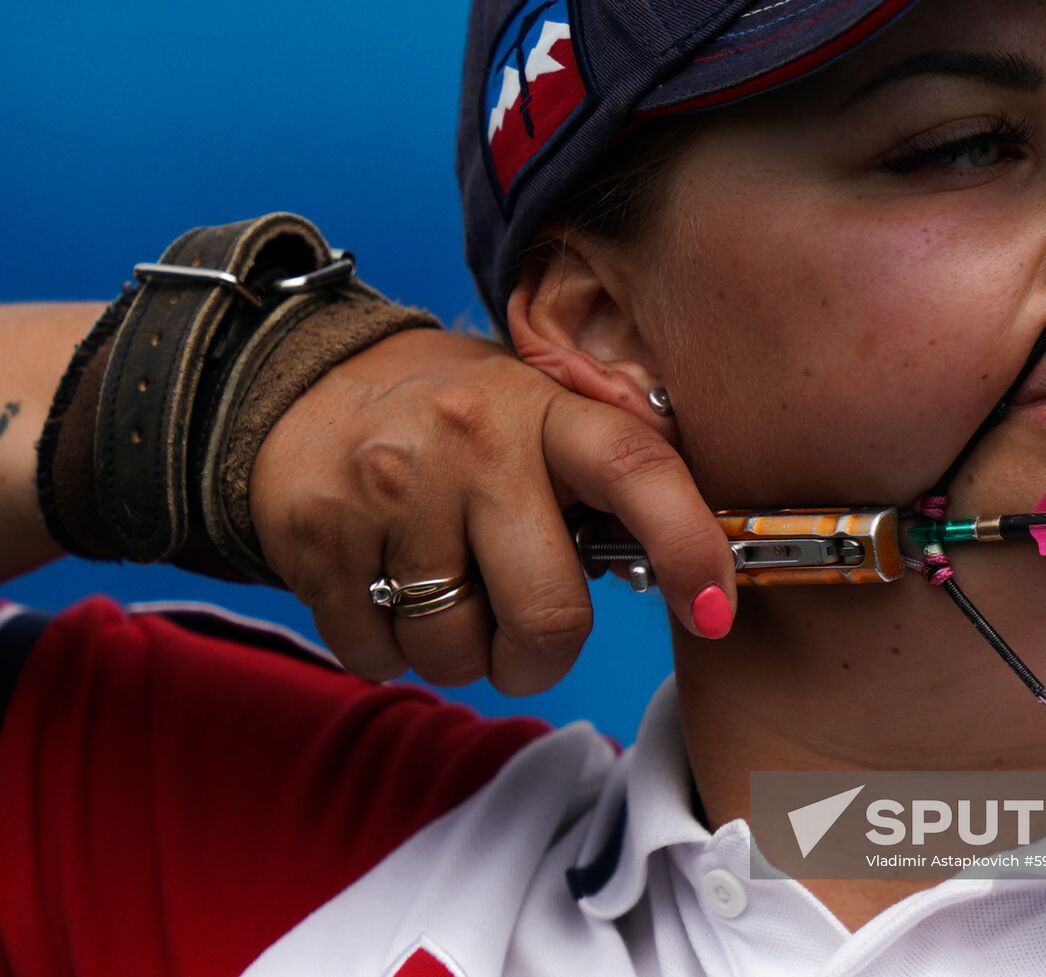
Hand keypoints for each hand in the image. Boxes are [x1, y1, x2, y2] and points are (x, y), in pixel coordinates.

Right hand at [249, 328, 735, 691]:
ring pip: (454, 653)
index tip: (716, 612)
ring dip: (459, 653)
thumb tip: (681, 580)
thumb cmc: (454, 421)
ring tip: (443, 590)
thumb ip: (598, 482)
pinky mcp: (319, 538)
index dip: (690, 548)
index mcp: (543, 409)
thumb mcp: (535, 414)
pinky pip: (377, 657)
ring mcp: (389, 491)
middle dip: (543, 658)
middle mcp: (470, 443)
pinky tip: (386, 589)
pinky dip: (390, 650)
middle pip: (547, 615)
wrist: (304, 383)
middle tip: (526, 636)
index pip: (636, 472)